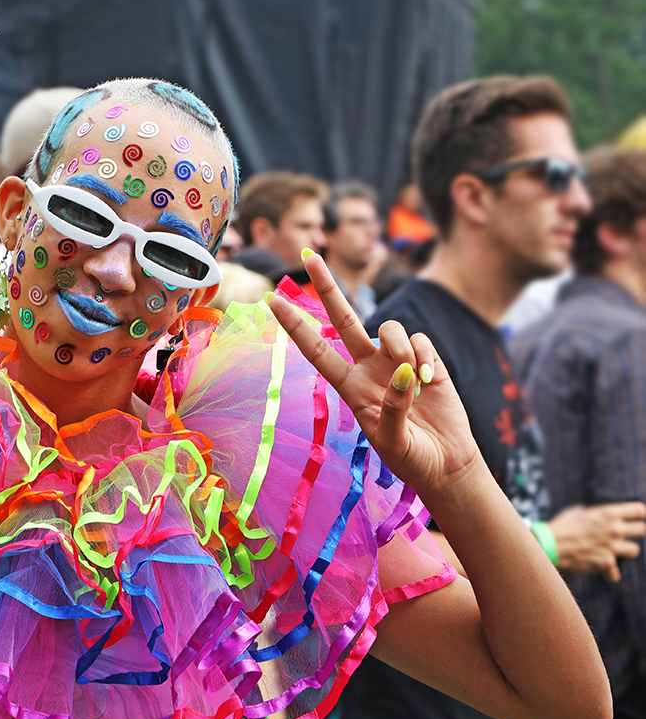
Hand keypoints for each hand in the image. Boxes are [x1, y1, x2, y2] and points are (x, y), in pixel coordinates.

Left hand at [265, 251, 482, 499]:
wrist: (446, 464)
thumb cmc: (411, 458)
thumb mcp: (392, 441)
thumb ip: (391, 409)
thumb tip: (401, 371)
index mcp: (350, 386)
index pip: (316, 349)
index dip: (295, 325)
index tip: (271, 300)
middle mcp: (368, 367)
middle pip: (344, 318)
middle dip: (327, 286)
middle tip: (309, 254)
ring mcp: (397, 360)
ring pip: (389, 327)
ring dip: (400, 346)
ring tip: (413, 379)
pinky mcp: (427, 360)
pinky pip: (420, 339)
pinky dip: (424, 356)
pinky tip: (430, 381)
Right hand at [550, 502, 645, 580]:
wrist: (548, 546)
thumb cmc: (559, 527)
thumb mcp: (575, 513)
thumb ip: (592, 514)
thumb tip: (595, 516)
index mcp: (607, 514)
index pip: (638, 511)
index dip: (637, 514)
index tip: (635, 518)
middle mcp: (614, 530)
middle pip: (641, 529)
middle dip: (633, 531)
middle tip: (622, 535)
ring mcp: (612, 548)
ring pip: (634, 550)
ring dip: (624, 551)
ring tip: (611, 551)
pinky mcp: (607, 564)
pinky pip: (615, 572)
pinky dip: (608, 573)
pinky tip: (600, 570)